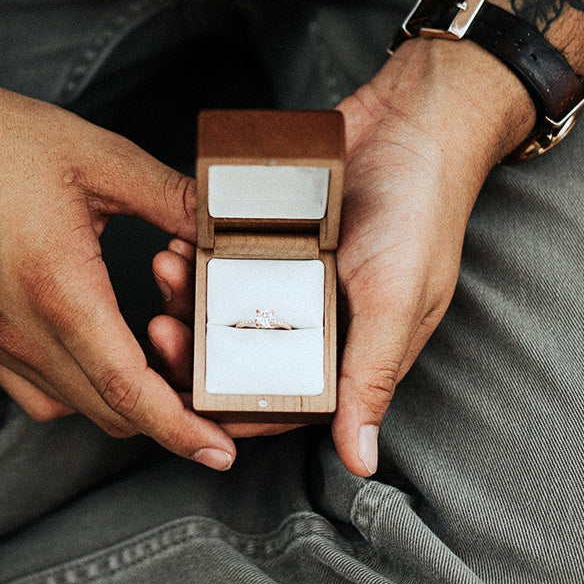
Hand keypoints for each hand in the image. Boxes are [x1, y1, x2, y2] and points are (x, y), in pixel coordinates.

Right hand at [0, 67, 237, 470]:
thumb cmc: (2, 141)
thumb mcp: (104, 160)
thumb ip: (174, 198)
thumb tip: (226, 222)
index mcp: (59, 290)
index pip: (130, 389)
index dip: (182, 428)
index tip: (222, 453)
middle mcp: (21, 330)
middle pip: (112, 411)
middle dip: (172, 418)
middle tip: (218, 401)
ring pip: (78, 406)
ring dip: (130, 400)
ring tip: (169, 361)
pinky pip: (40, 393)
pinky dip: (86, 392)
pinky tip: (108, 356)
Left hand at [148, 37, 535, 472]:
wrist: (417, 120)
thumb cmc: (422, 214)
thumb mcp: (399, 303)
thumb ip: (370, 379)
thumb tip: (360, 462)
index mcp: (347, 350)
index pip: (278, 401)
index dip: (229, 406)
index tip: (182, 395)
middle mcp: (316, 318)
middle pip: (241, 355)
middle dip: (195, 348)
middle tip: (161, 327)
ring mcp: (292, 274)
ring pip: (225, 303)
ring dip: (190, 294)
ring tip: (166, 267)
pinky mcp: (276, 232)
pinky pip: (227, 252)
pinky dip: (202, 250)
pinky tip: (179, 239)